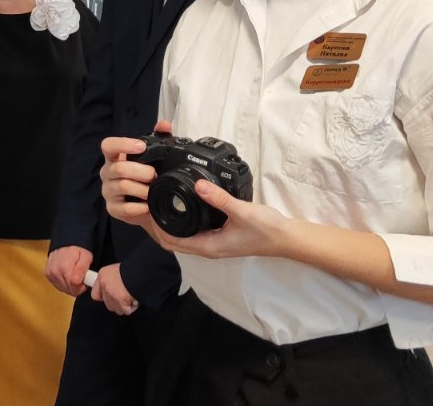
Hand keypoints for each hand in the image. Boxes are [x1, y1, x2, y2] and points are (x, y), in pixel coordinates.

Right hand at [45, 245, 91, 295]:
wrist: (64, 247)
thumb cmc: (76, 252)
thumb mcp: (86, 256)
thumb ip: (84, 269)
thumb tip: (80, 280)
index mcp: (65, 266)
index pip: (75, 287)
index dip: (82, 286)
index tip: (84, 279)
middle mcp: (55, 271)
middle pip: (70, 290)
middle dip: (77, 287)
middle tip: (80, 277)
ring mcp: (50, 274)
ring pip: (64, 290)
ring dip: (71, 286)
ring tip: (74, 276)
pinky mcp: (48, 276)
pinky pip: (59, 287)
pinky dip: (65, 284)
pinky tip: (67, 277)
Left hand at [90, 263, 137, 315]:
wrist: (141, 271)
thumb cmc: (132, 269)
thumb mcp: (117, 270)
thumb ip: (112, 280)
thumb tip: (114, 289)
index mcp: (102, 275)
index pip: (95, 294)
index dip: (104, 297)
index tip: (111, 297)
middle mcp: (104, 285)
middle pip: (108, 304)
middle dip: (116, 303)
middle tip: (124, 296)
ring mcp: (112, 294)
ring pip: (116, 309)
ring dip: (124, 306)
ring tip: (131, 297)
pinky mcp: (120, 301)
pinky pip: (126, 310)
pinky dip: (131, 307)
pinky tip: (135, 299)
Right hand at [100, 121, 173, 230]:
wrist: (146, 206)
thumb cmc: (146, 178)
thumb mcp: (152, 158)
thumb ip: (159, 138)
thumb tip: (164, 124)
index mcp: (115, 158)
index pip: (108, 146)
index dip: (123, 144)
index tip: (141, 147)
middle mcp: (107, 173)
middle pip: (119, 168)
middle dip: (141, 171)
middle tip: (155, 175)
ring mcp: (108, 191)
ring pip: (123, 186)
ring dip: (143, 189)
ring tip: (154, 190)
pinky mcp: (112, 209)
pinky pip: (125, 208)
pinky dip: (140, 207)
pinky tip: (149, 205)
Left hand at [146, 179, 292, 260]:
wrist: (285, 238)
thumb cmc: (266, 229)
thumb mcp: (242, 211)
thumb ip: (220, 199)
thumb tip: (198, 184)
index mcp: (208, 246)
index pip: (171, 241)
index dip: (155, 227)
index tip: (147, 207)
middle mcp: (207, 247)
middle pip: (172, 240)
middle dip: (157, 225)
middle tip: (148, 201)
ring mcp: (213, 243)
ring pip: (182, 236)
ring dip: (168, 224)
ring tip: (158, 202)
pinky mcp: (219, 236)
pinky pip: (193, 231)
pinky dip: (182, 222)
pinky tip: (181, 206)